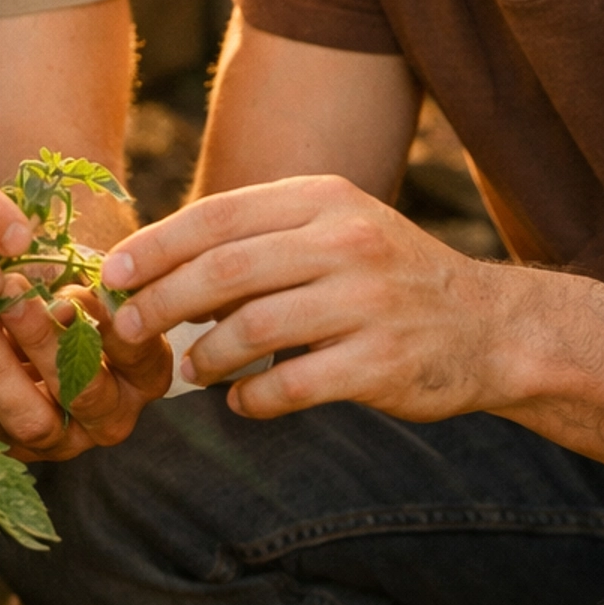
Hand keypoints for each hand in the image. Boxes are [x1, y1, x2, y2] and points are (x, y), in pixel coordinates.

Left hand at [0, 282, 171, 458]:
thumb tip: (54, 299)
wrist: (48, 331)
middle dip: (41, 343)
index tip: (70, 292)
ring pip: (30, 420)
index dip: (102, 323)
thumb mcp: (91, 280)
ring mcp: (63, 440)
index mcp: (145, 374)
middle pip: (81, 392)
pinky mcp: (15, 446)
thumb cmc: (78, 296)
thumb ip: (81, 286)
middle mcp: (111, 417)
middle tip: (10, 298)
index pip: (134, 352)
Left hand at [100, 174, 510, 421]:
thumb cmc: (391, 277)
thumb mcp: (337, 228)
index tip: (113, 274)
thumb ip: (263, 235)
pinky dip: (253, 400)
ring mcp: (366, 301)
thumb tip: (162, 261)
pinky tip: (243, 404)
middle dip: (162, 302)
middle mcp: (345, 242)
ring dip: (205, 357)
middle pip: (225, 269)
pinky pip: (291, 385)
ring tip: (190, 372)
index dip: (156, 246)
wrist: (490, 328)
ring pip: (252, 329)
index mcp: (325, 200)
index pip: (219, 215)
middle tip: (130, 329)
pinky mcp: (379, 363)